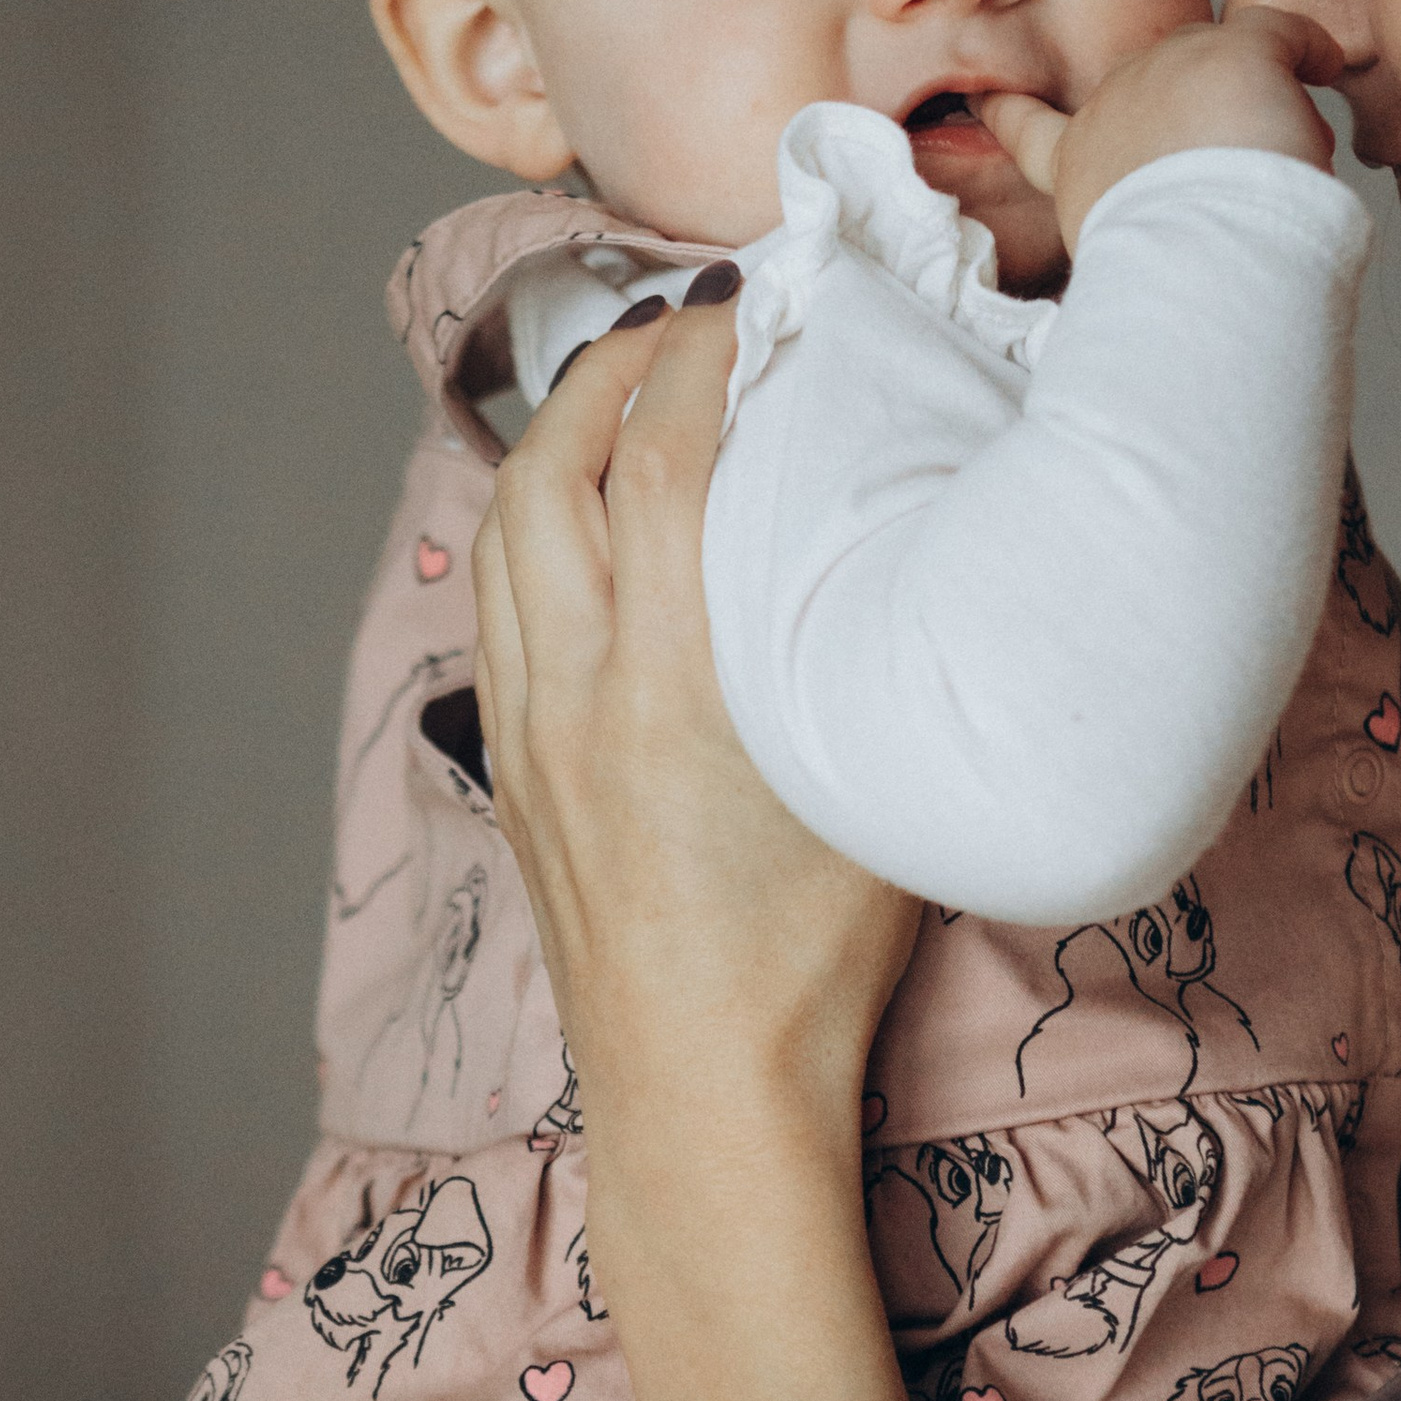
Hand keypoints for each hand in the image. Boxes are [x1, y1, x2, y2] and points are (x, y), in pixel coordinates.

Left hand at [471, 299, 918, 1165]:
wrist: (704, 1094)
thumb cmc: (816, 962)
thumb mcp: (876, 780)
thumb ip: (872, 646)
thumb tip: (906, 524)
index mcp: (674, 688)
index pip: (667, 460)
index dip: (702, 355)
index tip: (748, 305)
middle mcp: (578, 695)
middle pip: (550, 469)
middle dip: (606, 371)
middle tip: (675, 328)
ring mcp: (528, 734)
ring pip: (500, 535)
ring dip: (554, 441)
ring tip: (622, 397)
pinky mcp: (511, 772)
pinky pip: (495, 608)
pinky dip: (529, 530)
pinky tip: (581, 521)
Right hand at [977, 5, 1340, 255]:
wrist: (1195, 255)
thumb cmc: (1169, 282)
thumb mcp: (1128, 264)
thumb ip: (1141, 241)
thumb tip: (1181, 247)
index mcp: (1078, 170)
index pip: (1029, 135)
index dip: (1009, 115)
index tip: (989, 100)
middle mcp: (1111, 111)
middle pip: (1158, 95)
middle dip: (1196, 129)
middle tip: (1233, 188)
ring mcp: (1168, 71)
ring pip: (1222, 72)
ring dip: (1256, 118)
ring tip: (1277, 176)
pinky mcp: (1232, 54)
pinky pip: (1281, 33)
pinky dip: (1309, 48)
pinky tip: (1325, 67)